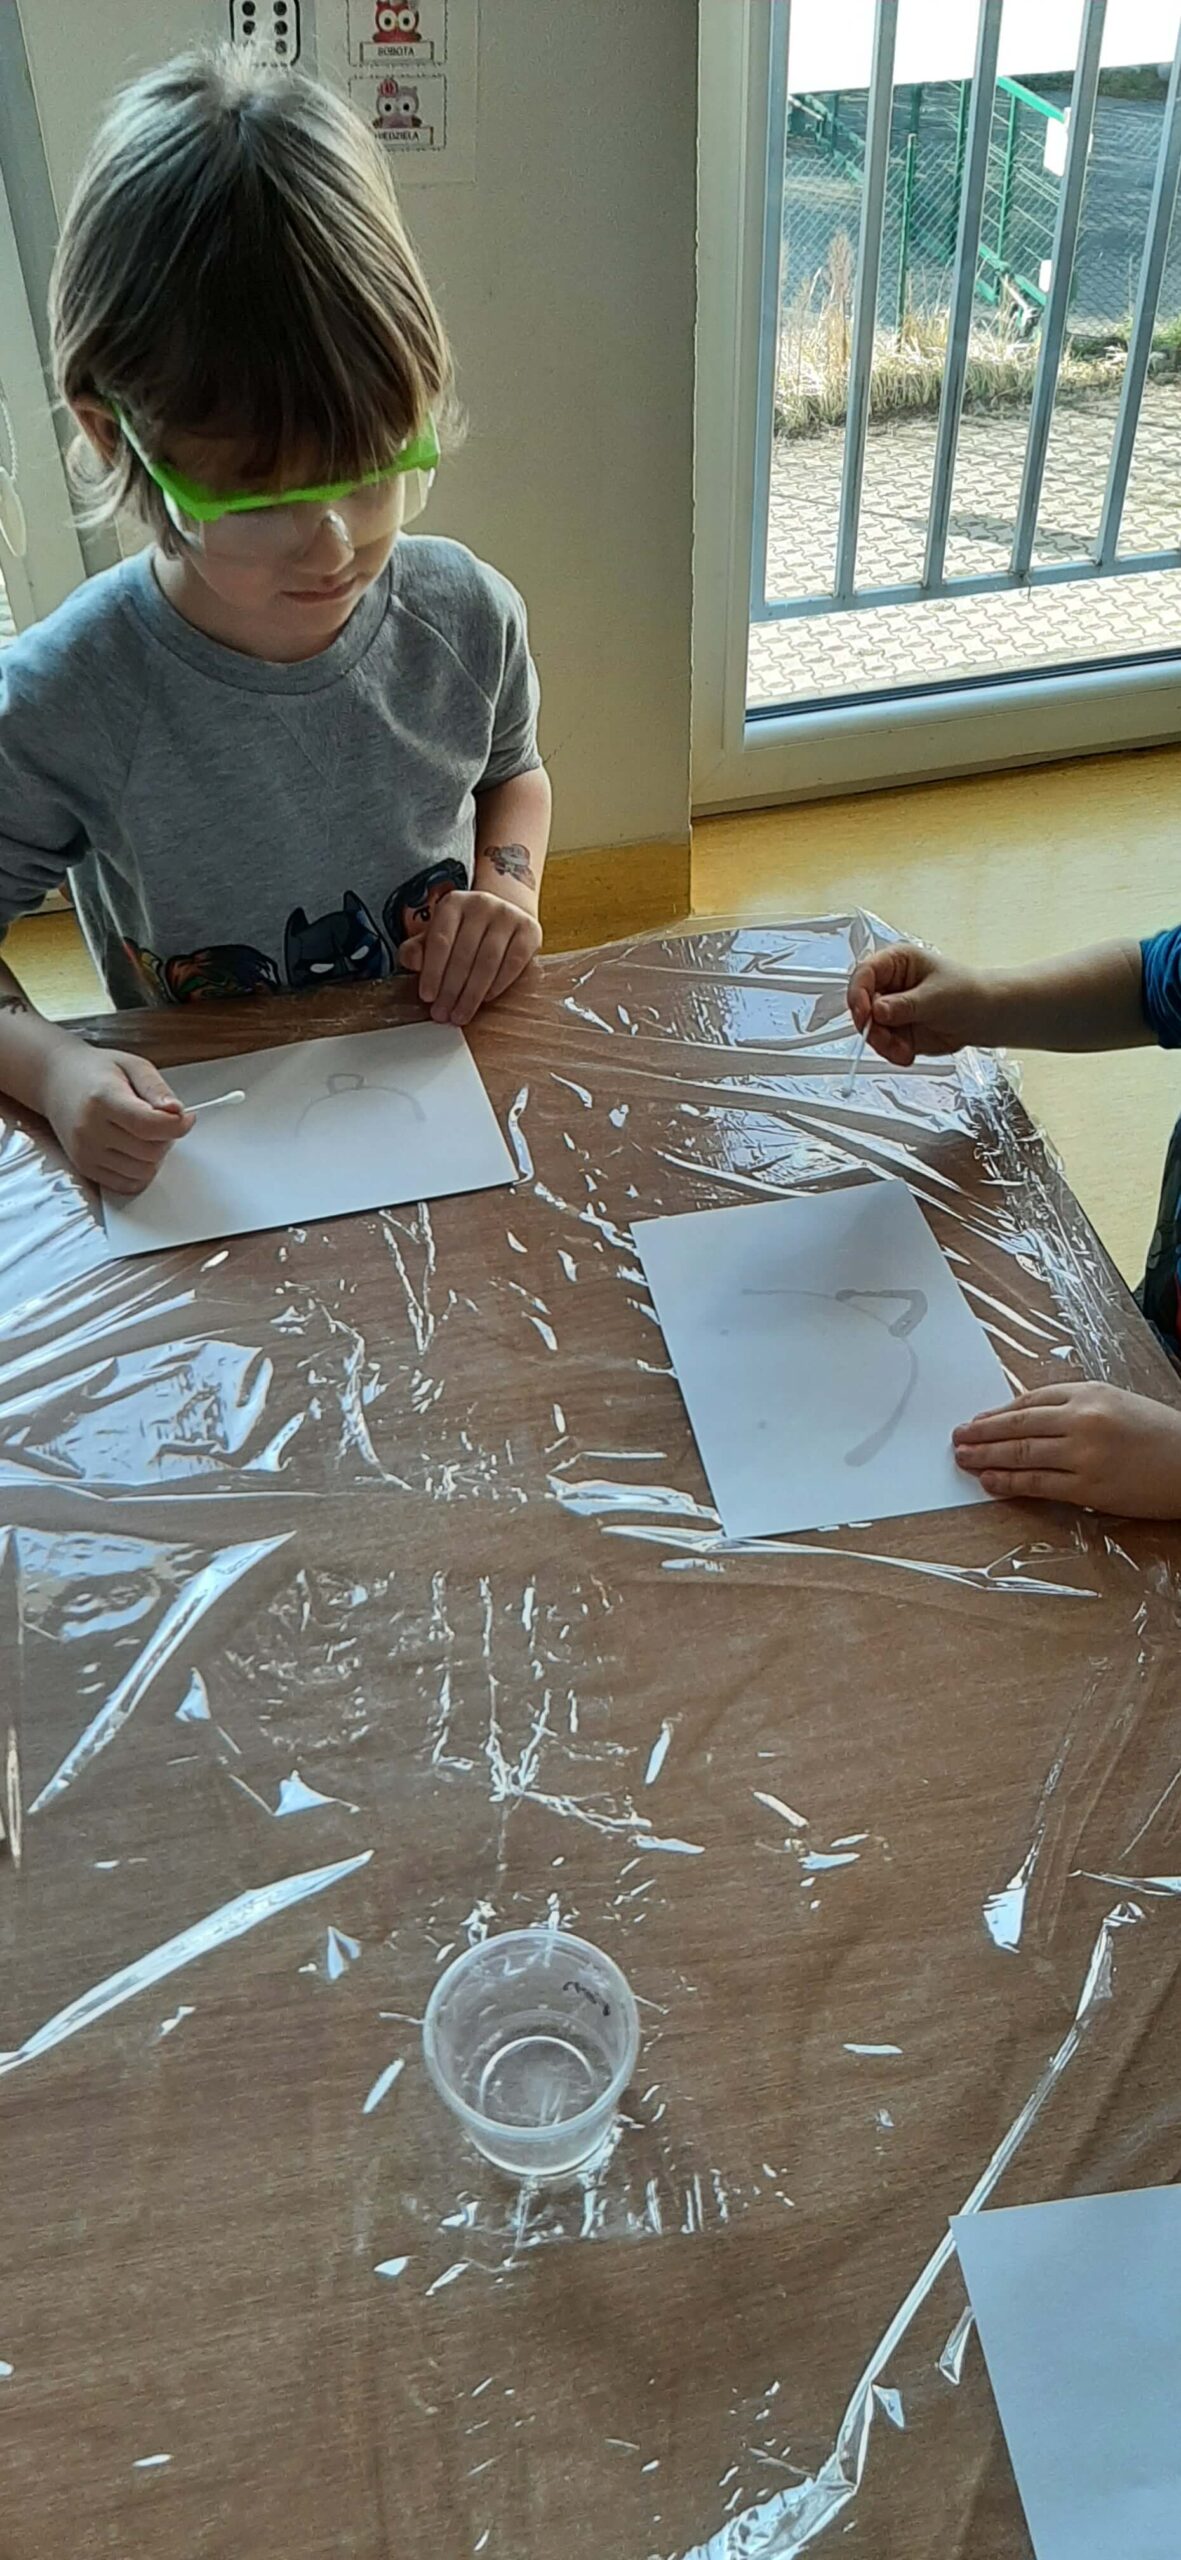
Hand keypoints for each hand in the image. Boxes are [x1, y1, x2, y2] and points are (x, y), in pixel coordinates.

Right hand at [42, 1041, 192, 1194]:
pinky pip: (127, 1184)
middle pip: (151, 1151)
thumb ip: (157, 1089)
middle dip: (167, 1138)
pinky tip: (136, 1149)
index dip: (178, 1125)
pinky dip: (140, 1171)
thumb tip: (177, 1112)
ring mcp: (85, 1152)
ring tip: (145, 1133)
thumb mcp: (132, 1065)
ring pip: (143, 1171)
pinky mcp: (86, 1168)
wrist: (57, 1081)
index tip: (186, 1118)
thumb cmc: (95, 1072)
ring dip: (154, 1156)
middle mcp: (90, 1129)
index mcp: (102, 1099)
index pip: (149, 1125)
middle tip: (161, 1121)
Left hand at [400, 889, 541, 1026]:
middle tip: (444, 1014)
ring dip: (472, 994)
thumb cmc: (463, 933)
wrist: (502, 917)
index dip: (432, 972)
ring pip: (488, 961)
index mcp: (453, 903)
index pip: (440, 941)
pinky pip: (514, 962)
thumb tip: (412, 962)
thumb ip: (417, 949)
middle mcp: (481, 903)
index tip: (427, 997)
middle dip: (451, 990)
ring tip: (461, 1014)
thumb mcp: (435, 936)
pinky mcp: (529, 930)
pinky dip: (498, 984)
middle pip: (463, 954)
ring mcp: (508, 915)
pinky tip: (486, 999)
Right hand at [847, 945, 989, 1066]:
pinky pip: (882, 1044)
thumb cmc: (967, 993)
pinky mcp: (895, 1030)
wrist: (985, 1016)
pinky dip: (891, 1052)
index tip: (863, 1015)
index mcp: (896, 962)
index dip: (858, 994)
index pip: (865, 973)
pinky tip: (907, 1053)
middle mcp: (889, 985)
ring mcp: (890, 1009)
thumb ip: (905, 1005)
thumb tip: (877, 1010)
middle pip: (862, 1004)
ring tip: (904, 1051)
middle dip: (871, 1027)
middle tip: (886, 1040)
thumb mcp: (936, 997)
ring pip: (870, 1028)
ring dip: (883, 1044)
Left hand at [953, 1383, 1180, 1515]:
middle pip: (1018, 1426)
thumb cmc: (1155, 1432)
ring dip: (987, 1457)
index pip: (1029, 1401)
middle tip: (957, 1439)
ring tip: (964, 1459)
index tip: (976, 1421)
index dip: (997, 1414)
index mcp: (1088, 1393)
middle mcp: (1082, 1419)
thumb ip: (1073, 1406)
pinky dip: (1010, 1482)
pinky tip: (991, 1481)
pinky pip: (1039, 1484)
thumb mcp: (1115, 1402)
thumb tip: (1027, 1418)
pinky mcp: (1089, 1486)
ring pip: (1022, 1455)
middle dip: (982, 1433)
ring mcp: (1084, 1454)